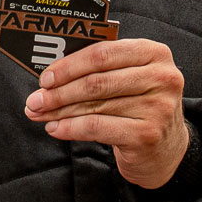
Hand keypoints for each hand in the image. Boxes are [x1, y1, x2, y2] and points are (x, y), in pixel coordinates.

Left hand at [23, 38, 188, 188]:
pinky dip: (71, 128)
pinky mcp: (147, 134)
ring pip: (95, 105)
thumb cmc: (140, 106)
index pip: (104, 53)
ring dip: (60, 111)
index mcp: (154, 53)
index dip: (70, 65)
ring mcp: (157, 107)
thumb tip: (51, 76)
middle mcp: (161, 77)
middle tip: (35, 99)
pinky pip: (98, 127)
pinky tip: (56, 128)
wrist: (166, 148)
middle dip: (60, 91)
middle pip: (97, 80)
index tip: (45, 77)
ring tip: (40, 114)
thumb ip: (100, 70)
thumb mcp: (129, 78)